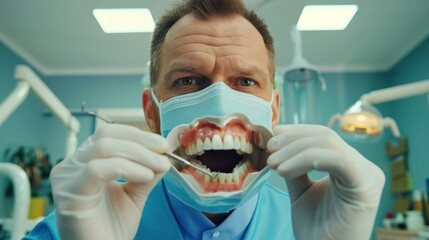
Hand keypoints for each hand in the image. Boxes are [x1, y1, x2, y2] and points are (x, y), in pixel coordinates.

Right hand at [50, 124, 170, 239]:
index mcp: (85, 162)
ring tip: (159, 166)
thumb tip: (162, 155)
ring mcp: (67, 178)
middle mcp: (72, 166)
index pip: (109, 134)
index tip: (162, 144)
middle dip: (140, 141)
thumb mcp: (134, 194)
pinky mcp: (69, 194)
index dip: (136, 134)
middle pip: (106, 136)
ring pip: (103, 148)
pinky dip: (126, 168)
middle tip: (163, 151)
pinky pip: (97, 169)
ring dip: (139, 154)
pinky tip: (145, 176)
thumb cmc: (112, 229)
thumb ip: (145, 173)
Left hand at [267, 125, 384, 239]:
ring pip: (328, 144)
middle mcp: (362, 167)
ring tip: (273, 164)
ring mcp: (367, 174)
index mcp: (349, 166)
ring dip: (294, 150)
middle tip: (269, 148)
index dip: (296, 132)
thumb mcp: (301, 190)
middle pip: (325, 136)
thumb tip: (277, 143)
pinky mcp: (366, 185)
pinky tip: (285, 170)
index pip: (323, 136)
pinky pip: (337, 160)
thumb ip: (295, 167)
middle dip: (292, 139)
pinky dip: (306, 159)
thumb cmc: (316, 228)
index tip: (273, 136)